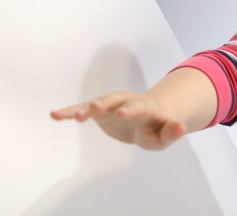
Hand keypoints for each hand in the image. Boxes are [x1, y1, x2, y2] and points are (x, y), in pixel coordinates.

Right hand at [50, 91, 185, 150]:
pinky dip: (70, 112)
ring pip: (97, 104)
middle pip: (116, 101)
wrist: (147, 118)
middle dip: (106, 104)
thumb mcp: (166, 135)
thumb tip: (181, 127)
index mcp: (144, 108)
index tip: (122, 113)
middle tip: (95, 107)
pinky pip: (83, 110)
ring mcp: (111, 104)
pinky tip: (54, 115)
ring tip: (71, 116)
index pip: (138, 108)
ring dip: (86, 108)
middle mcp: (126, 102)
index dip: (131, 110)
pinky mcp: (99, 110)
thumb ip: (173, 132)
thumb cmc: (157, 128)